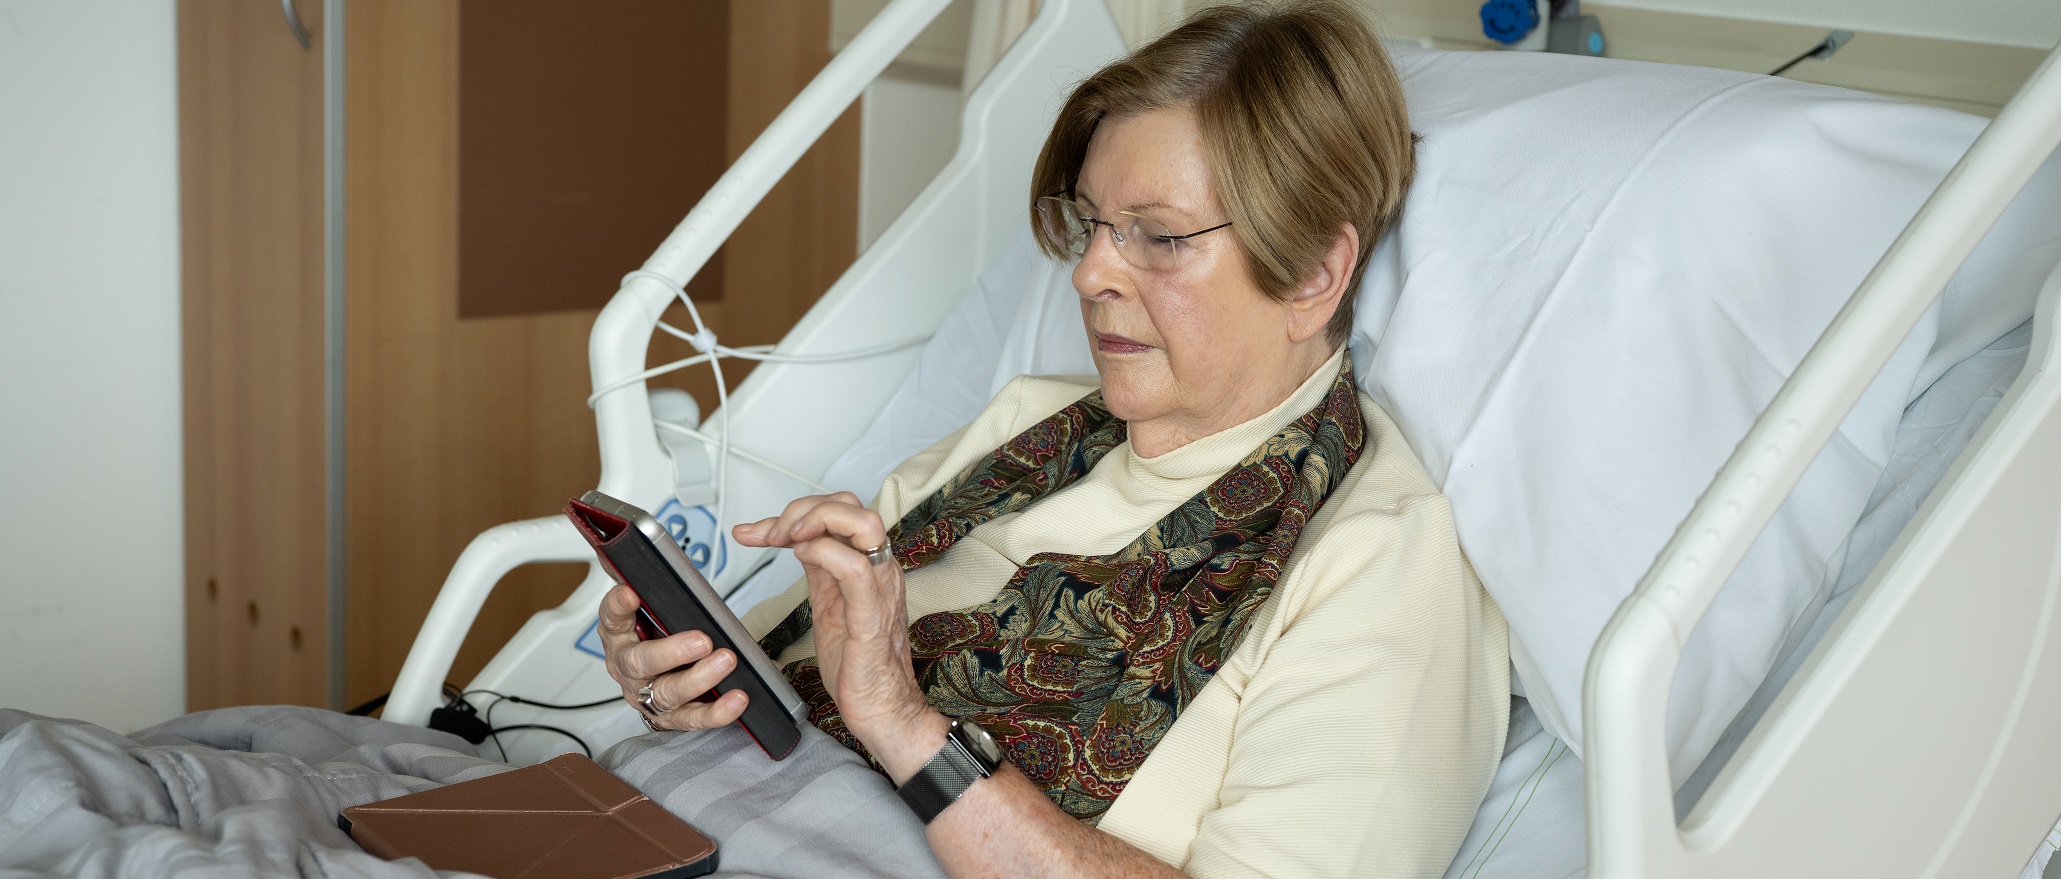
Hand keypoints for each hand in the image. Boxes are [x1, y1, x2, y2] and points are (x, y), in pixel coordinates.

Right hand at [597, 582, 748, 730]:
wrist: (663, 679)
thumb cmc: (657, 634)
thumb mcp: (650, 605)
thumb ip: (646, 579)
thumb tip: (629, 536)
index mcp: (619, 634)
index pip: (612, 617)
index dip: (618, 607)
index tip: (630, 592)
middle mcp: (629, 667)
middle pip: (640, 662)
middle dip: (671, 651)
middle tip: (701, 640)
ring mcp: (649, 695)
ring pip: (667, 693)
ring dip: (699, 679)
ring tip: (725, 661)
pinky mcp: (673, 717)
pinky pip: (694, 718)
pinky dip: (717, 712)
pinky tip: (737, 698)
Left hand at [734, 493, 945, 779]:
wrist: (882, 709)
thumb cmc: (859, 665)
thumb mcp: (830, 606)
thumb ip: (820, 571)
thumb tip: (796, 542)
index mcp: (869, 566)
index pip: (839, 511)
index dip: (794, 511)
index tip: (756, 532)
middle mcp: (879, 570)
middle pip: (851, 506)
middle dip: (801, 509)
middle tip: (770, 535)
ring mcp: (879, 590)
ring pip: (862, 523)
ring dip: (815, 520)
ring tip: (785, 538)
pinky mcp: (871, 617)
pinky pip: (856, 568)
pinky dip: (824, 551)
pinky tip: (800, 556)